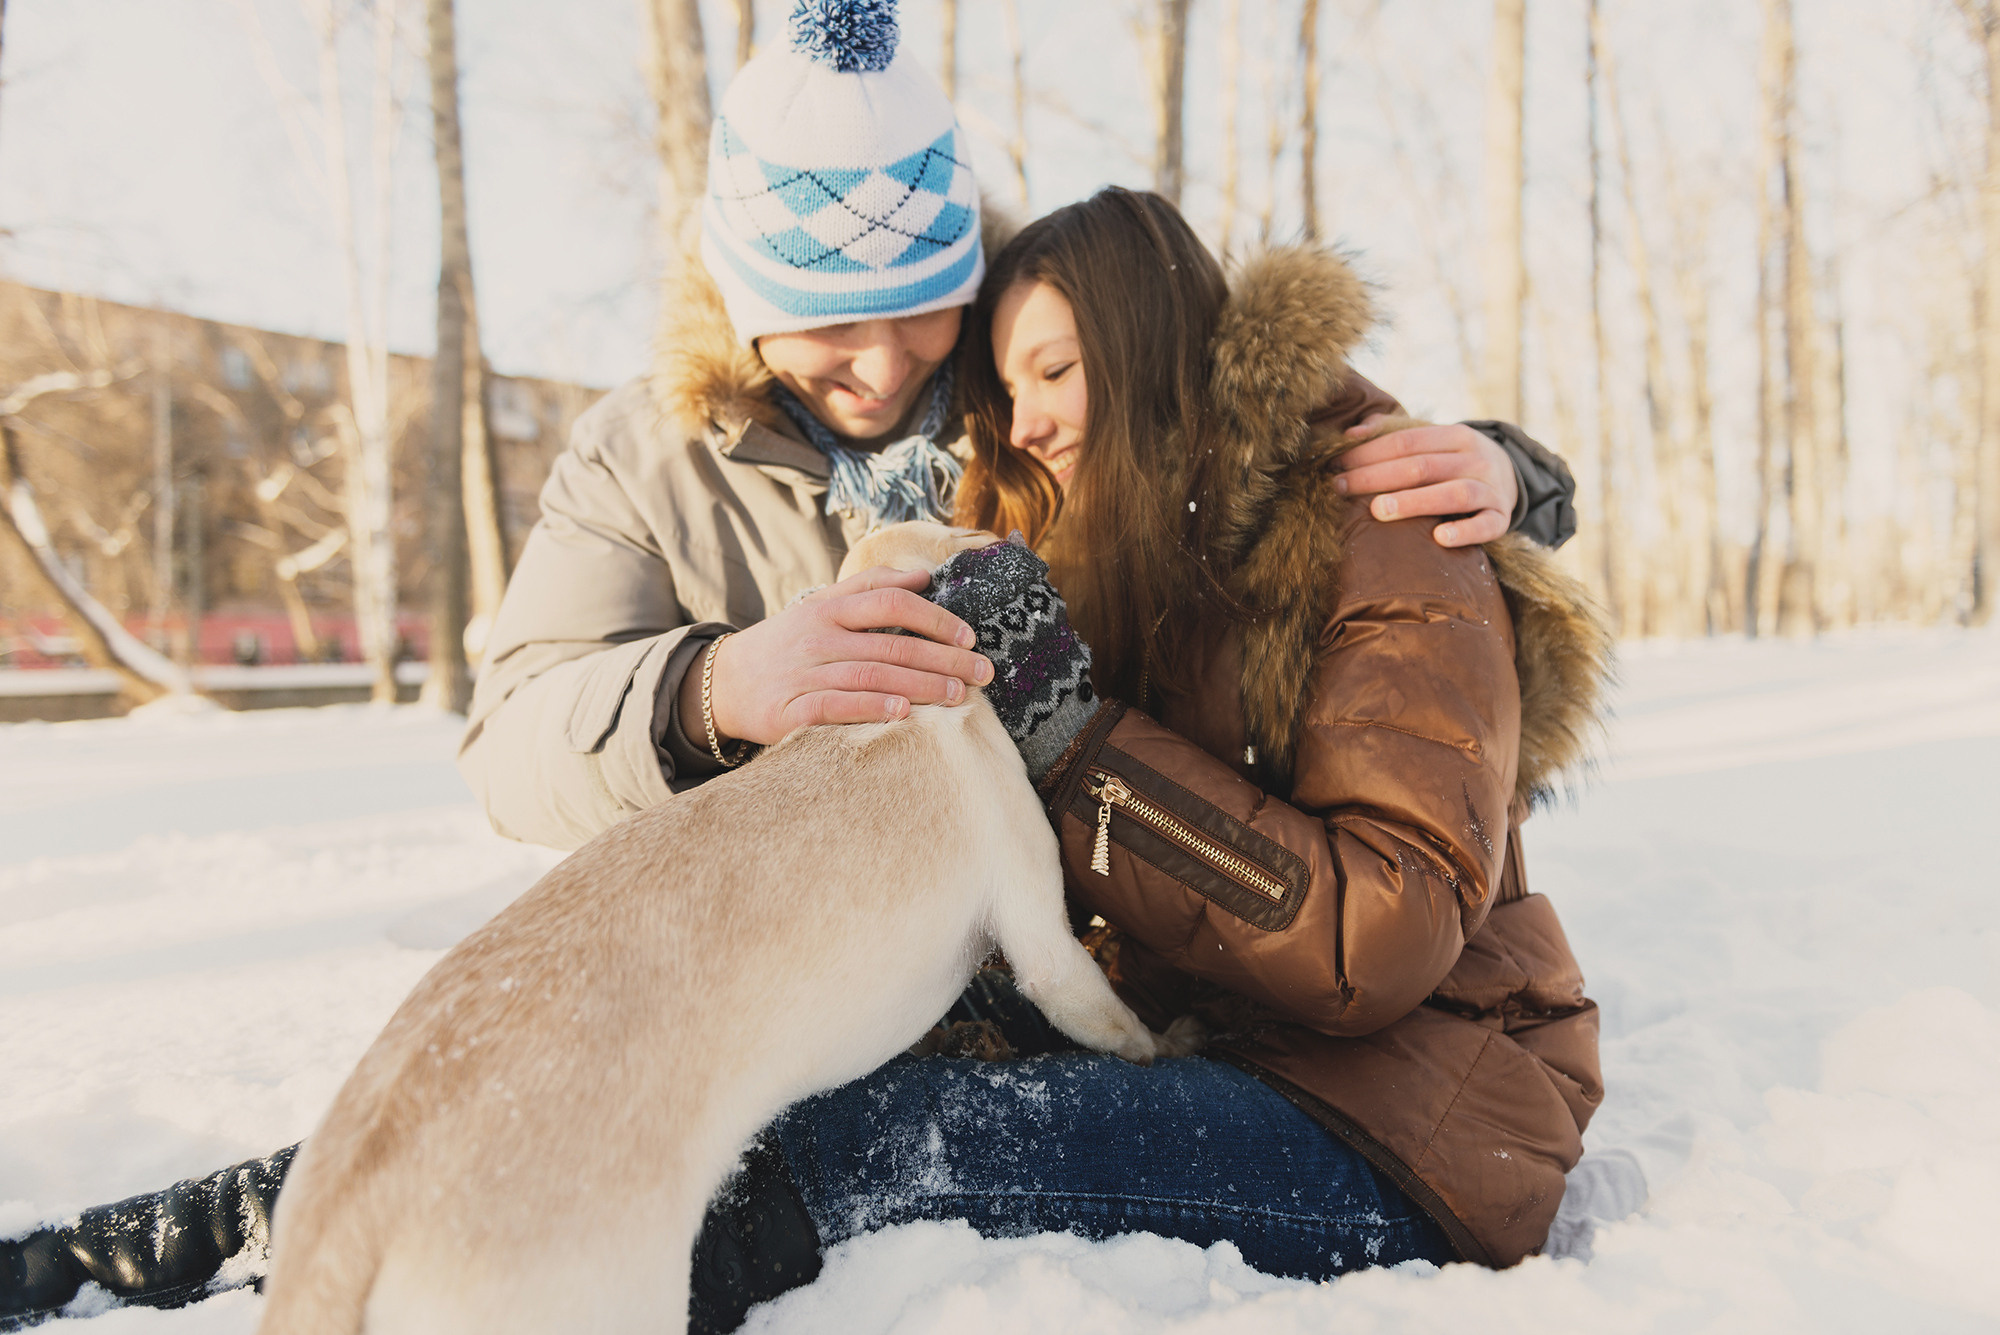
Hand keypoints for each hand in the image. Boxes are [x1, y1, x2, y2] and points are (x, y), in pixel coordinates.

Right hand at [683, 565, 992, 747]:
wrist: (724, 684)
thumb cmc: (788, 644)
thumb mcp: (821, 605)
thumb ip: (870, 588)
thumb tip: (923, 576)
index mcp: (829, 607)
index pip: (891, 601)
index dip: (935, 618)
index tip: (969, 637)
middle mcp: (818, 636)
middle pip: (892, 644)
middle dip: (944, 659)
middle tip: (983, 674)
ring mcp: (803, 673)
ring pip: (871, 676)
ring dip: (920, 686)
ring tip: (958, 696)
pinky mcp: (789, 710)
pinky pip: (835, 707)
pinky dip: (871, 708)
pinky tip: (903, 713)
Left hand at [1332, 417, 1519, 547]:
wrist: (1511, 478)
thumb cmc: (1454, 462)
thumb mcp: (1434, 441)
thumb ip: (1393, 433)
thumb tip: (1350, 435)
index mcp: (1456, 436)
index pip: (1407, 442)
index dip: (1370, 452)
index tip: (1337, 465)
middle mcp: (1476, 459)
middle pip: (1423, 467)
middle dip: (1378, 477)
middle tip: (1341, 487)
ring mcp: (1491, 489)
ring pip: (1454, 493)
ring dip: (1415, 502)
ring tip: (1378, 510)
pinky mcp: (1501, 518)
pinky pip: (1485, 526)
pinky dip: (1465, 532)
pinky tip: (1439, 538)